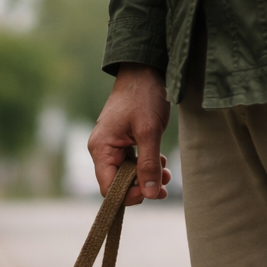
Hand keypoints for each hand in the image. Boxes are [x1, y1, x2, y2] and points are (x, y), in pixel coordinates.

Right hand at [88, 63, 172, 203]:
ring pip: (127, 174)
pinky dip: (147, 166)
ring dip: (147, 177)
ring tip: (166, 174)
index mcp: (101, 149)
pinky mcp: (122, 142)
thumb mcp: (149, 131)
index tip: (150, 192)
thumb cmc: (143, 96)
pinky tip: (161, 162)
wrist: (144, 70)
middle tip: (163, 188)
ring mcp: (112, 146)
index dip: (128, 195)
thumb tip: (150, 194)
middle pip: (117, 183)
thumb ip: (149, 164)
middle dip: (141, 187)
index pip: (108, 188)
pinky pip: (131, 162)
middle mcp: (102, 150)